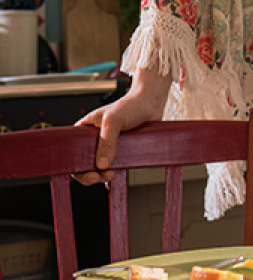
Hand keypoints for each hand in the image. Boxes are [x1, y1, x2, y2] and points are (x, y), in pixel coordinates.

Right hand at [74, 67, 170, 184]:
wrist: (151, 103)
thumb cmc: (130, 105)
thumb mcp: (113, 120)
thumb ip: (107, 142)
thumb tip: (102, 165)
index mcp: (85, 131)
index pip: (73, 153)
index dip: (76, 166)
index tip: (87, 173)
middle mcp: (94, 140)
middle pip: (85, 164)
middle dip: (91, 175)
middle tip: (101, 177)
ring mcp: (108, 147)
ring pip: (100, 168)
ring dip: (103, 176)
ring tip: (113, 175)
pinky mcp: (121, 151)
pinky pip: (115, 166)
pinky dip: (115, 173)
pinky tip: (117, 177)